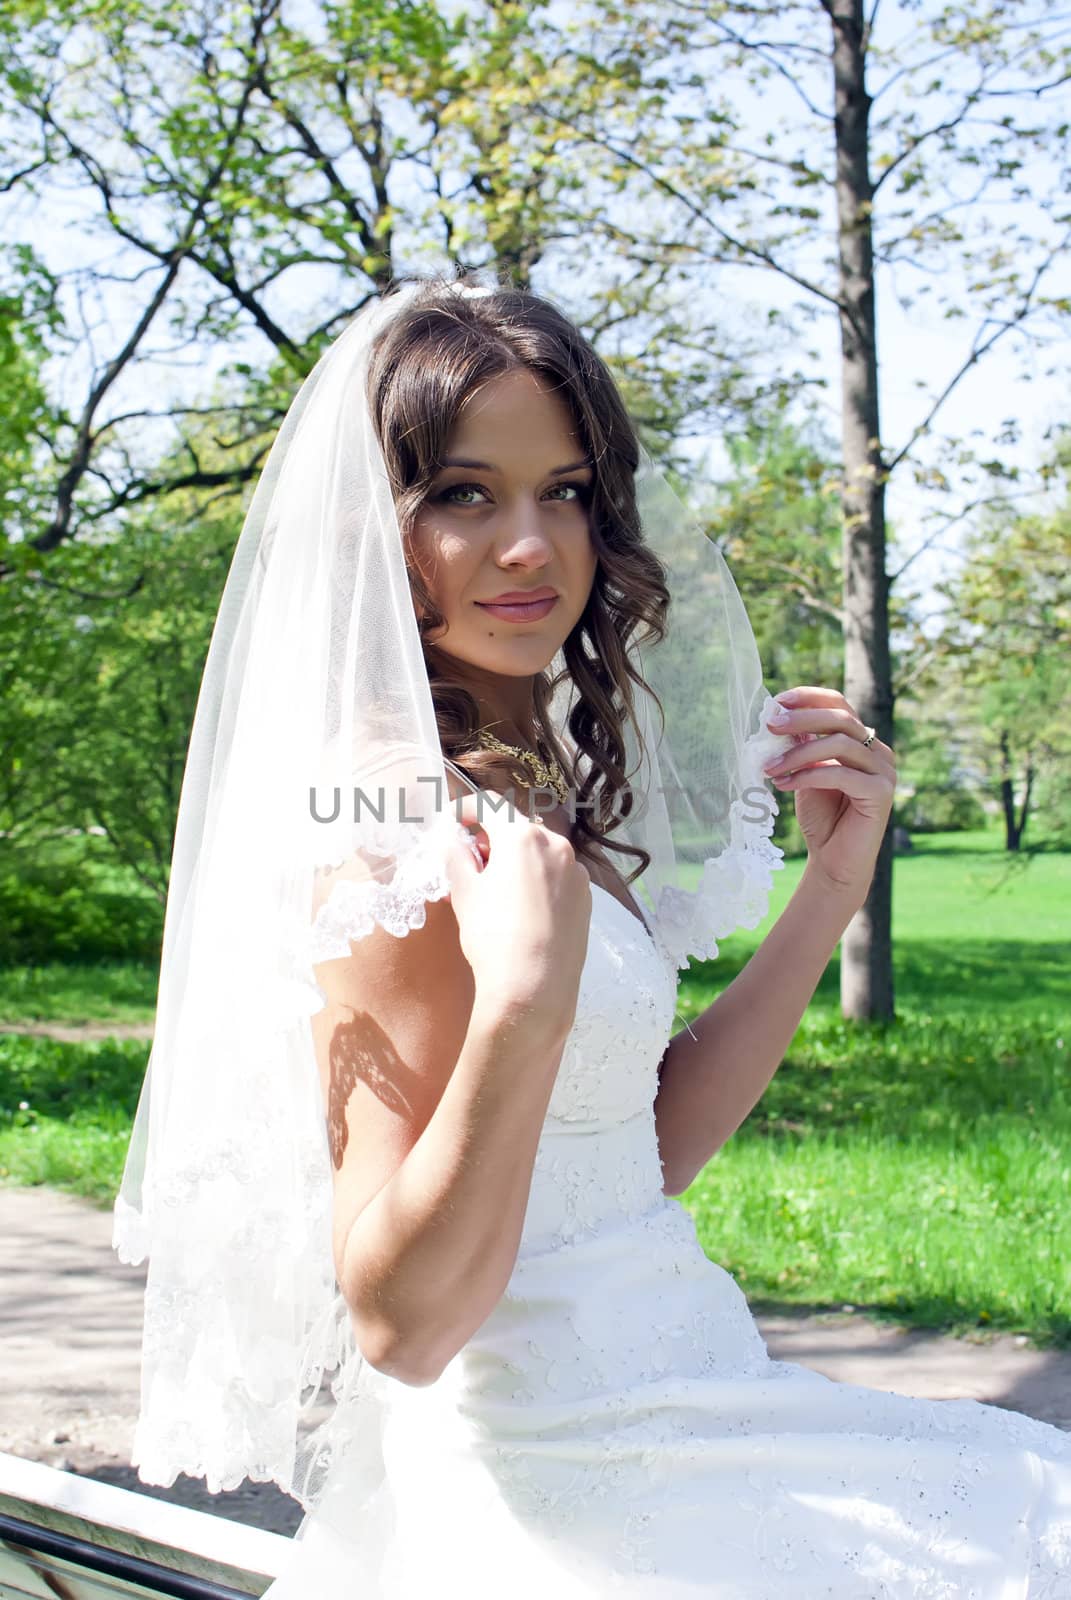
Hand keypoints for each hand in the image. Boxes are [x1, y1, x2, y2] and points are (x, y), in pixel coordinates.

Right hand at [445, 790, 591, 1037]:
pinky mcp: (587, 898)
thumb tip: (453, 842)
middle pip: (518, 829)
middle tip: (472, 862)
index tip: (453, 821)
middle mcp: (556, 845)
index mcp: (523, 836)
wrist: (534, 987)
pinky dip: (539, 881)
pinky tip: (524, 909)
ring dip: (518, 860)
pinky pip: (557, 877)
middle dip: (494, 839)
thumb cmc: (492, 936)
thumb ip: (456, 857)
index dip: (467, 809)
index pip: (490, 805)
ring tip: (498, 889)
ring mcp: (576, 872)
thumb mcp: (464, 893)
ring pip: (541, 854)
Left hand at [762, 686, 895, 904]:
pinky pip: (841, 774)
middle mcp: (878, 751)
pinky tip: (784, 785)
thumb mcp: (805, 773)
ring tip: (769, 767)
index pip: (839, 703)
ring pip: (839, 744)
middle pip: (840, 718)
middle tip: (769, 725)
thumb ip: (800, 747)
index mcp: (861, 741)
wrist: (834, 861)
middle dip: (801, 719)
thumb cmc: (821, 818)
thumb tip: (777, 717)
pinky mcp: (881, 793)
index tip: (777, 701)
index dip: (809, 697)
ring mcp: (884, 771)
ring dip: (798, 753)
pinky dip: (808, 776)